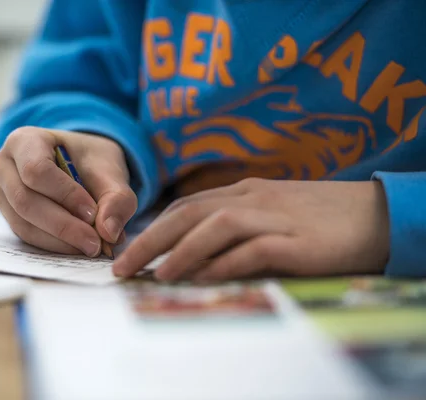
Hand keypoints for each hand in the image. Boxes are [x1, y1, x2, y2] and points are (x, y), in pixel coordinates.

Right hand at [0, 127, 135, 255]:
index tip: (93, 214)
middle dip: (63, 225)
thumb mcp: (110, 170)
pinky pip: (26, 236)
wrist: (79, 164)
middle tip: (96, 242)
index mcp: (24, 141)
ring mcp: (1, 193)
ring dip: (60, 241)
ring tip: (91, 246)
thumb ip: (117, 198)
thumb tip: (110, 233)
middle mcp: (3, 165)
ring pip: (23, 224)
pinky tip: (77, 247)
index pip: (36, 170)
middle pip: (25, 201)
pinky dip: (54, 245)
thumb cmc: (90, 161)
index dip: (65, 195)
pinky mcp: (7, 216)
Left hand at [113, 178, 389, 280]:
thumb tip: (195, 256)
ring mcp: (275, 217)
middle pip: (189, 213)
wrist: (375, 215)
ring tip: (155, 274)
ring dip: (181, 251)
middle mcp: (253, 199)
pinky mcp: (296, 241)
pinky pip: (253, 250)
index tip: (129, 248)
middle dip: (150, 239)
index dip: (153, 226)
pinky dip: (224, 263)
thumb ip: (236, 228)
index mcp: (244, 192)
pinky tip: (203, 278)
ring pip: (216, 226)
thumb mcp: (271, 214)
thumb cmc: (318, 218)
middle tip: (122, 265)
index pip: (187, 206)